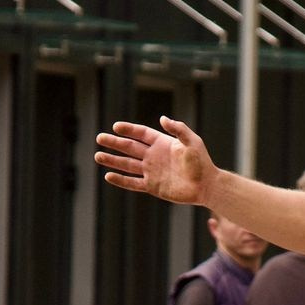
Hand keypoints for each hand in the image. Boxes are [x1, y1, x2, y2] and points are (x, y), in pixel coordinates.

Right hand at [96, 116, 216, 204]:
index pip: (141, 134)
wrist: (206, 185)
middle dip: (114, 143)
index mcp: (162, 143)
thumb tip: (162, 118)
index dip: (129, 130)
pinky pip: (133, 183)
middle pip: (130, 148)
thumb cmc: (202, 162)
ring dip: (113, 160)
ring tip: (98, 156)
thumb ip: (179, 129)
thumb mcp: (192, 142)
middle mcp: (154, 156)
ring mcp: (152, 171)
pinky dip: (121, 180)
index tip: (116, 126)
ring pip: (128, 165)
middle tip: (99, 138)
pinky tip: (109, 176)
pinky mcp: (152, 186)